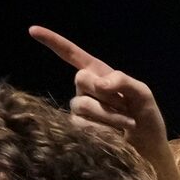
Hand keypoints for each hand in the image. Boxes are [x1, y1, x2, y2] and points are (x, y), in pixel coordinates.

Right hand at [27, 25, 170, 167]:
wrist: (147, 148)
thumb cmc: (146, 118)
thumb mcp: (142, 94)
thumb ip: (123, 82)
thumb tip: (99, 83)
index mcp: (99, 73)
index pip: (72, 54)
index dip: (53, 42)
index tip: (32, 30)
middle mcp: (85, 89)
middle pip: (81, 79)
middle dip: (107, 94)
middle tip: (127, 107)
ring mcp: (79, 109)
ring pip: (83, 104)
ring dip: (110, 116)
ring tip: (127, 123)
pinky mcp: (77, 128)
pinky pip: (82, 124)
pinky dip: (103, 129)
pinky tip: (115, 135)